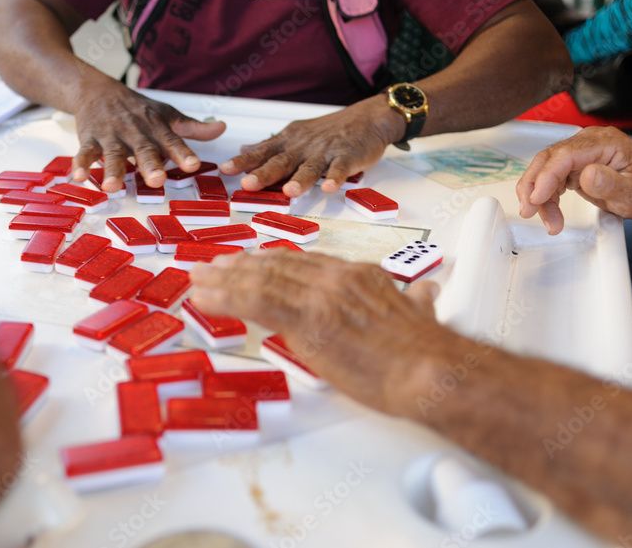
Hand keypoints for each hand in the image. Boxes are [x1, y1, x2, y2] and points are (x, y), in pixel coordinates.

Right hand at [72, 83, 225, 189]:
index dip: (183, 153)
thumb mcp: (166, 115)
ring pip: (113, 153)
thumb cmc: (136, 108)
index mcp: (155, 127)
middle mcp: (135, 131)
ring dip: (113, 170)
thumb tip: (222, 128)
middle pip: (143, 149)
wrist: (97, 89)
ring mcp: (111, 135)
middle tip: (157, 180)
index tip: (193, 165)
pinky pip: (85, 151)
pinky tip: (79, 177)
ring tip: (112, 187)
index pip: (172, 141)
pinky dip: (81, 164)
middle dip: (150, 165)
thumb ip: (192, 128)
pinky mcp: (90, 138)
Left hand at [190, 249, 447, 417]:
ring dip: (224, 280)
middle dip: (239, 266)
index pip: (303, 262)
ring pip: (260, 279)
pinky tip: (206, 299)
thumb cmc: (429, 355)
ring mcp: (320, 296)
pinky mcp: (308, 318)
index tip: (249, 262)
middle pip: (276, 265)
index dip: (270, 261)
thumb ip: (416, 301)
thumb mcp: (422, 315)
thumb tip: (426, 296)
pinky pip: (256, 301)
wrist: (432, 370)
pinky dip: (226, 297)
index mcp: (358, 275)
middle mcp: (336, 278)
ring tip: (199, 281)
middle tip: (213, 267)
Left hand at [218, 96, 402, 197]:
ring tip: (289, 191)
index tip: (225, 169)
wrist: (367, 118)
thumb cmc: (329, 130)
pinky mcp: (347, 157)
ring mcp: (326, 152)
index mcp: (289, 142)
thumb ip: (270, 146)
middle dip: (264, 173)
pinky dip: (336, 178)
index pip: (262, 152)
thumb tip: (244, 151)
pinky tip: (330, 188)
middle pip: (281, 161)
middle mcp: (304, 147)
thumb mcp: (295, 134)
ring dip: (300, 179)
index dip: (243, 161)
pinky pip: (340, 168)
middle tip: (248, 183)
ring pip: (310, 167)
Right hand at [516, 126, 631, 233]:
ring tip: (548, 220)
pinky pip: (550, 177)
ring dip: (538, 196)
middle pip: (548, 159)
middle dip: (533, 187)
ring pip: (544, 169)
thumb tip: (587, 174)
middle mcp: (588, 142)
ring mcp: (580, 152)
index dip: (547, 176)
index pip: (565, 155)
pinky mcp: (574, 164)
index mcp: (605, 142)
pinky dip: (545, 196)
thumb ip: (610, 182)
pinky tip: (549, 211)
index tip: (537, 198)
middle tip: (529, 210)